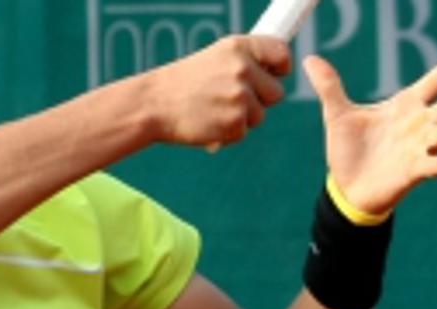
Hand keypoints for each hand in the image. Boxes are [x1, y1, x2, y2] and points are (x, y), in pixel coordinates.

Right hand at [146, 36, 292, 146]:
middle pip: (276, 92)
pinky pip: (244, 132)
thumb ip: (245, 62)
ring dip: (241, 118)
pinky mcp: (235, 123)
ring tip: (214, 110)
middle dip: (260, 100)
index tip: (273, 75)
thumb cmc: (184, 84)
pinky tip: (209, 122)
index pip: (281, 53)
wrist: (154, 104)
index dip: (280, 68)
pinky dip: (228, 133)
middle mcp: (243, 69)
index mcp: (239, 47)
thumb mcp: (215, 59)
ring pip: (260, 115)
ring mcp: (240, 97)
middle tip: (231, 100)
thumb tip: (275, 74)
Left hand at [303, 45, 436, 215]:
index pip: (436, 81)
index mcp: (405, 106)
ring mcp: (418, 149)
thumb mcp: (338, 115)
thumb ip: (330, 87)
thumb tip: (311, 60)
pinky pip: (429, 166)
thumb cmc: (349, 150)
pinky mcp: (411, 172)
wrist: (345, 188)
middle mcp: (419, 125)